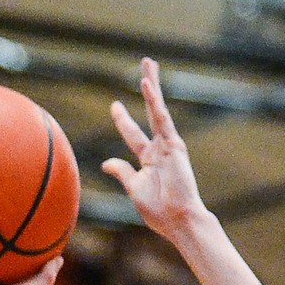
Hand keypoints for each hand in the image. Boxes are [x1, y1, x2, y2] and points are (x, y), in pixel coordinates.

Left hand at [102, 57, 206, 241]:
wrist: (178, 220)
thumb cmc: (158, 210)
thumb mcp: (133, 188)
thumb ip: (122, 172)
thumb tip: (106, 163)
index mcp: (149, 160)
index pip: (133, 134)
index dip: (123, 119)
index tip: (114, 105)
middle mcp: (159, 148)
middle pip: (151, 112)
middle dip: (148, 89)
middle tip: (144, 66)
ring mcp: (168, 145)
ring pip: (158, 109)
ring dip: (153, 85)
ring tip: (148, 63)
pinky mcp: (175, 145)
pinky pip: (162, 119)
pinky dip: (154, 101)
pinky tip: (147, 85)